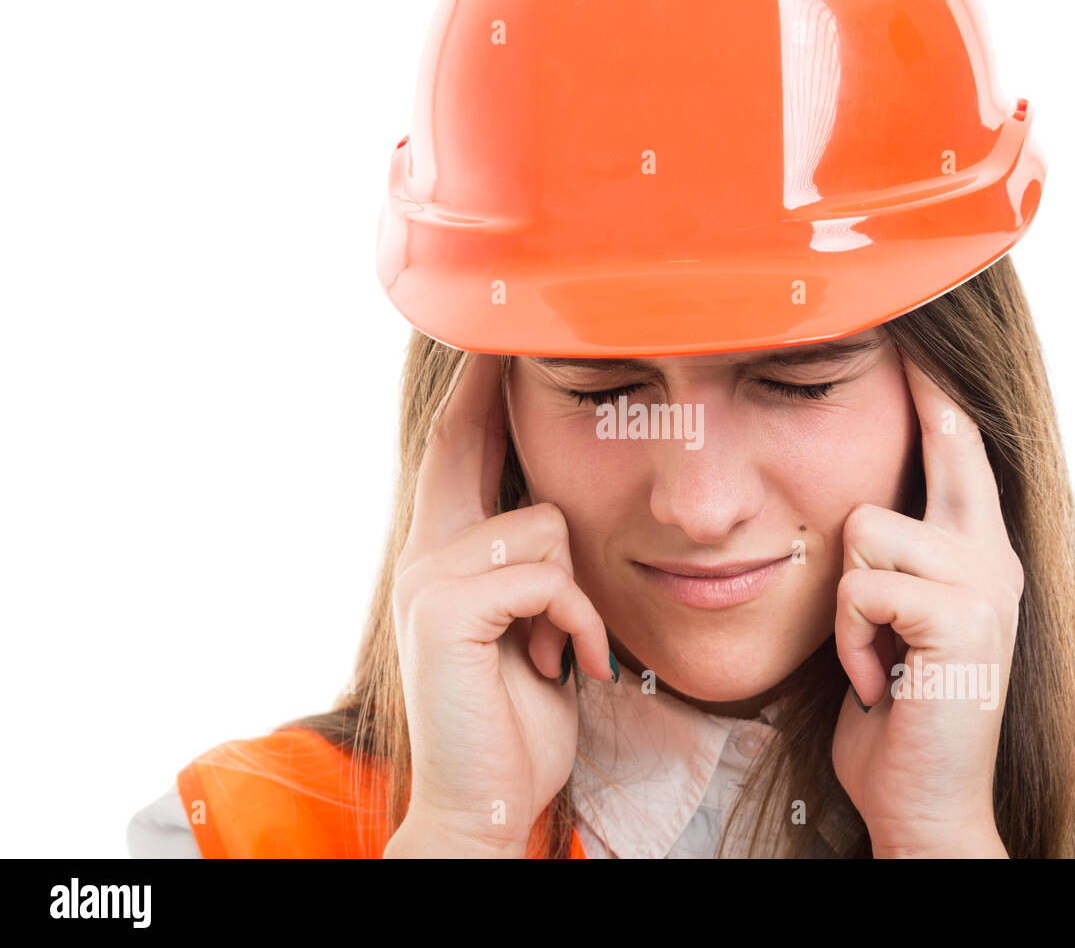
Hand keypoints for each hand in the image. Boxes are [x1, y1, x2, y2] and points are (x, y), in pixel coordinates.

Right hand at [387, 352, 612, 856]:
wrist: (485, 802)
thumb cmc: (517, 719)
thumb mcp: (530, 630)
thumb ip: (530, 573)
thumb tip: (554, 520)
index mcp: (442, 558)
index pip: (452, 453)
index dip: (471, 394)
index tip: (491, 342)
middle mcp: (423, 556)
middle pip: (465, 447)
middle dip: (488, 398)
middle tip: (505, 349)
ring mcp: (427, 579)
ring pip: (543, 525)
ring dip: (575, 593)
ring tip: (564, 645)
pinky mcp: (445, 610)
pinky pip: (547, 577)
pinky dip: (580, 623)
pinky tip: (575, 663)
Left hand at [831, 348, 1022, 857]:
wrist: (922, 798)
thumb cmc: (895, 711)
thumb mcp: (895, 626)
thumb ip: (894, 566)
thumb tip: (853, 517)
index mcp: (979, 554)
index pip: (962, 453)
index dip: (942, 396)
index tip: (925, 343)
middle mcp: (994, 556)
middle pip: (936, 449)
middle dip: (919, 417)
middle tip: (909, 366)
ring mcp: (986, 582)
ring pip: (864, 527)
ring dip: (847, 606)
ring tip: (872, 655)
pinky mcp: (962, 615)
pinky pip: (862, 587)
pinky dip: (850, 640)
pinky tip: (876, 680)